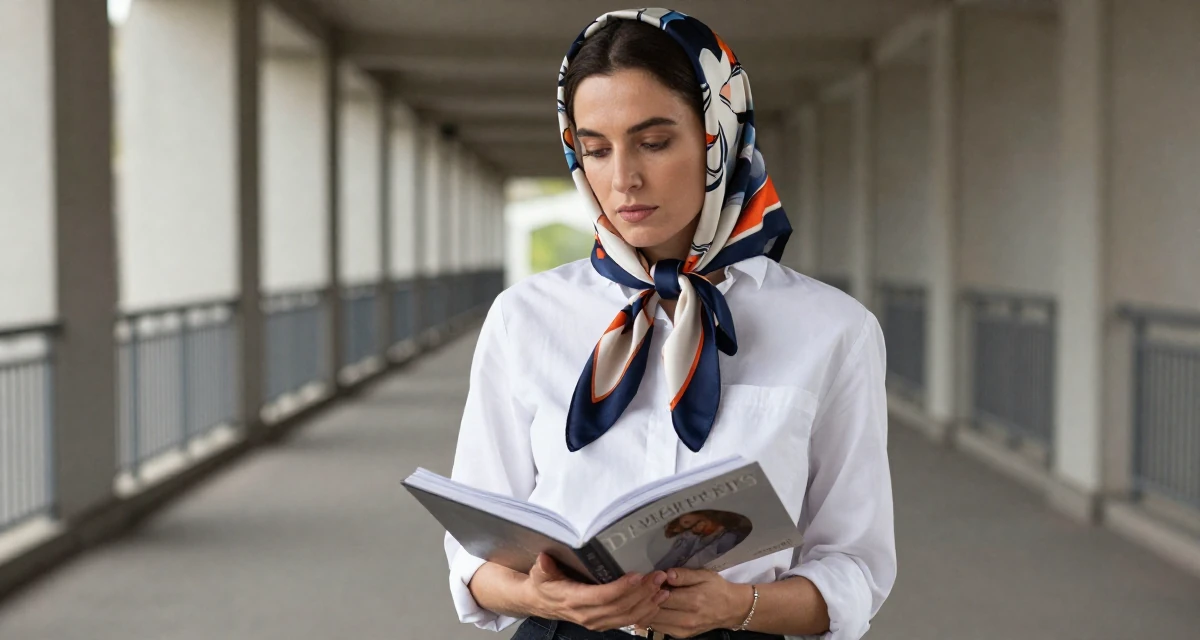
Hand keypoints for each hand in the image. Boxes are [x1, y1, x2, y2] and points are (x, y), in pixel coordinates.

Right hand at [523, 553, 670, 631]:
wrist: (541, 602)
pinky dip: (646, 613)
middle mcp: (587, 615)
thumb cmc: (544, 584)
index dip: (621, 588)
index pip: (601, 596)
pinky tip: (657, 602)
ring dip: (648, 603)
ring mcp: (597, 622)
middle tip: (658, 576)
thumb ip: (543, 566)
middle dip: (642, 592)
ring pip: (628, 617)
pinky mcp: (605, 623)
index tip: (637, 575)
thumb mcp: (539, 573)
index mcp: (574, 600)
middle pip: (620, 607)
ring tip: (663, 588)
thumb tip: (543, 559)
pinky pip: (628, 622)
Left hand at [645, 568, 752, 637]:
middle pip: (655, 611)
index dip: (651, 587)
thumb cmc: (716, 588)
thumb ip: (684, 575)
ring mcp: (683, 629)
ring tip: (644, 597)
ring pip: (654, 621)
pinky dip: (652, 618)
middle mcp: (687, 618)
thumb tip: (667, 574)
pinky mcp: (681, 635)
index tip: (646, 579)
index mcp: (693, 600)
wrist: (731, 609)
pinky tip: (652, 607)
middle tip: (641, 588)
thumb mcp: (704, 575)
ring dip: (646, 609)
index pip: (662, 596)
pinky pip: (659, 628)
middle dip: (645, 599)